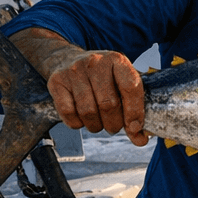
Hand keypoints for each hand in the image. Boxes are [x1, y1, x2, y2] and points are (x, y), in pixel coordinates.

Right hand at [14, 29, 147, 144]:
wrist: (66, 59)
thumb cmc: (101, 76)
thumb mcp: (120, 82)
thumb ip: (133, 108)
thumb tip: (140, 139)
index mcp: (117, 60)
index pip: (130, 88)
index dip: (135, 112)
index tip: (134, 128)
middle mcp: (95, 62)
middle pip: (108, 104)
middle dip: (114, 123)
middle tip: (114, 126)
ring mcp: (74, 71)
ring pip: (88, 111)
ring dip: (96, 125)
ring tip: (99, 123)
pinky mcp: (57, 82)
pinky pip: (68, 113)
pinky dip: (78, 123)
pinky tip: (82, 119)